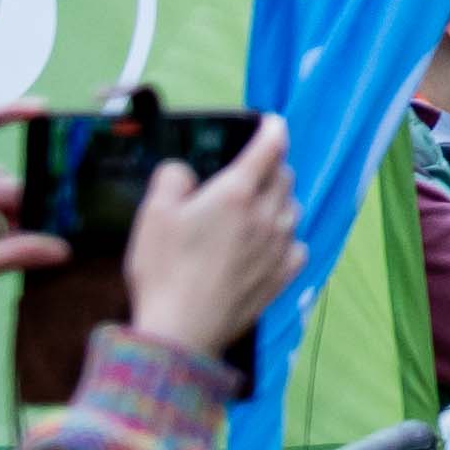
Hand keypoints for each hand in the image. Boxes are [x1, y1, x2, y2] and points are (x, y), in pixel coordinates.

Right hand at [114, 119, 293, 362]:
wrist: (184, 327)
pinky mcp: (285, 275)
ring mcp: (281, 247)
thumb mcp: (153, 214)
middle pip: (284, 178)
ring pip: (293, 209)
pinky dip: (286, 238)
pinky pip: (296, 245)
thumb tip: (186, 170)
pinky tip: (269, 244)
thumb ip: (172, 179)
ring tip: (257, 207)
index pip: (268, 149)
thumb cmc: (164, 267)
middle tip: (253, 170)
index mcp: (237, 193)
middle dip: (272, 167)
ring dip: (279, 201)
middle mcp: (268, 215)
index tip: (274, 122)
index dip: (272, 130)